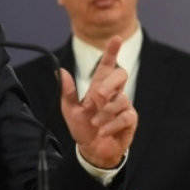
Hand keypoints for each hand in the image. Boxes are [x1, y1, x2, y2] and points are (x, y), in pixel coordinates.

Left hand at [60, 36, 136, 167]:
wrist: (92, 150)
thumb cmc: (82, 128)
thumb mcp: (70, 110)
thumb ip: (67, 91)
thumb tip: (59, 71)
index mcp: (99, 86)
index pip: (107, 66)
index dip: (111, 52)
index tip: (116, 38)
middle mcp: (113, 93)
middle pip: (120, 75)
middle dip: (109, 83)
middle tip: (97, 96)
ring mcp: (123, 105)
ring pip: (120, 99)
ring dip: (104, 113)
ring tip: (95, 123)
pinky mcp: (130, 119)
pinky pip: (125, 116)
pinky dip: (111, 124)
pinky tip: (103, 131)